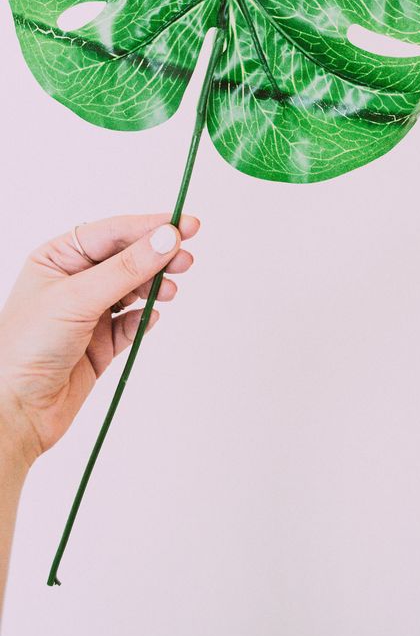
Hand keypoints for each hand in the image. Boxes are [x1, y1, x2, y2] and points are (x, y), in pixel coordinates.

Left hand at [0, 212, 198, 469]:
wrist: (15, 410)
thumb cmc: (26, 347)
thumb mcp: (77, 298)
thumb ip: (126, 269)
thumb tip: (165, 240)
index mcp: (58, 258)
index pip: (112, 232)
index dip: (150, 226)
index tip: (186, 225)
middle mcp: (74, 281)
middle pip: (127, 258)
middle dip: (158, 256)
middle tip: (187, 257)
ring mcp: (89, 313)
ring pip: (133, 289)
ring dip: (154, 286)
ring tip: (170, 290)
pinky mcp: (101, 343)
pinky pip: (132, 323)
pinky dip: (145, 318)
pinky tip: (151, 317)